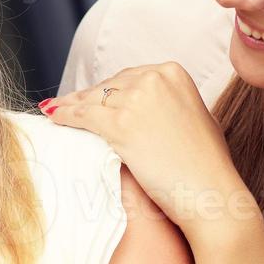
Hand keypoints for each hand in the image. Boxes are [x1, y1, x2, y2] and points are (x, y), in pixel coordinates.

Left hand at [44, 63, 259, 244]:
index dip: (108, 90)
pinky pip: (82, 116)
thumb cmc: (206, 163)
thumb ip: (172, 103)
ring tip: (56, 111)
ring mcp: (136, 99)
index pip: (128, 77)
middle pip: (108, 86)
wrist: (210, 191)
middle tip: (68, 105)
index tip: (93, 97)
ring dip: (71, 106)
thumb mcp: (196, 117)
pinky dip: (64, 117)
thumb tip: (152, 107)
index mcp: (173, 72)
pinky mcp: (120, 123)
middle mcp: (154, 78)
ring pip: (92, 99)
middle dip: (88, 97)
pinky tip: (53, 119)